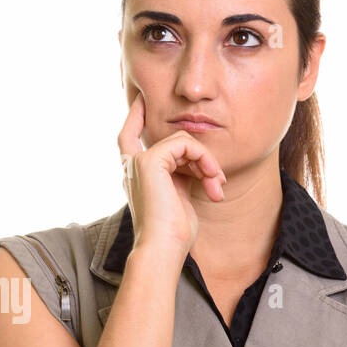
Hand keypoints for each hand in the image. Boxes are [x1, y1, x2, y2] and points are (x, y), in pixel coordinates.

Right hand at [118, 90, 224, 259]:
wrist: (163, 248)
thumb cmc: (174, 232)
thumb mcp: (179, 196)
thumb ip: (182, 174)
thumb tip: (200, 163)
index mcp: (134, 175)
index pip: (129, 136)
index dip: (135, 116)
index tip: (142, 99)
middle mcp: (131, 166)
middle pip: (168, 138)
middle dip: (198, 154)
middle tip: (217, 179)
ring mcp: (138, 162)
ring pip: (182, 141)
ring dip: (206, 162)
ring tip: (216, 185)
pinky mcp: (150, 161)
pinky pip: (185, 144)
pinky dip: (204, 159)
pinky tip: (211, 179)